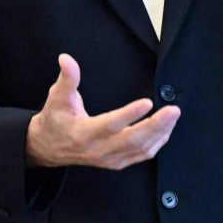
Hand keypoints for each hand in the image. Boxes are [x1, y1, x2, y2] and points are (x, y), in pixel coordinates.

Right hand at [26, 54, 179, 168]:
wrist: (49, 147)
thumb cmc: (55, 119)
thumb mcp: (56, 97)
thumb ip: (67, 78)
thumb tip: (66, 58)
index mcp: (84, 133)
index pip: (111, 124)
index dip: (130, 115)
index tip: (148, 102)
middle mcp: (98, 150)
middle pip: (133, 140)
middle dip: (156, 125)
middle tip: (173, 110)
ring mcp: (109, 159)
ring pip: (141, 149)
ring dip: (160, 133)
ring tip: (173, 115)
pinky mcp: (116, 163)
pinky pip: (142, 155)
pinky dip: (157, 143)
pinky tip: (165, 129)